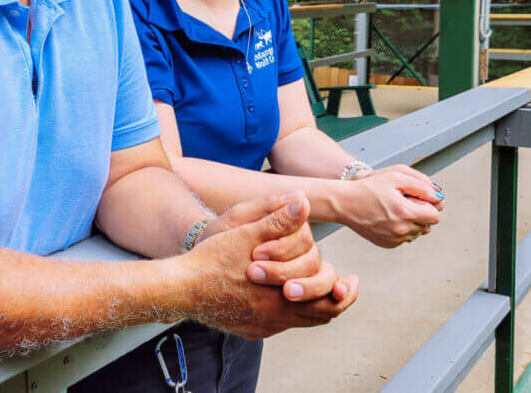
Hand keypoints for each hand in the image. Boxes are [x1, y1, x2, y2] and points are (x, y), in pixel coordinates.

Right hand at [182, 192, 358, 338]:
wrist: (179, 287)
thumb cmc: (210, 260)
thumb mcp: (246, 234)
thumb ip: (278, 220)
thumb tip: (303, 201)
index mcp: (281, 297)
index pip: (329, 301)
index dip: (345, 291)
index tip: (351, 280)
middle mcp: (275, 318)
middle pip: (319, 315)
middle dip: (333, 297)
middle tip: (341, 284)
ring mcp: (262, 327)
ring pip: (301, 321)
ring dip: (312, 304)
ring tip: (315, 287)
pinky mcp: (249, 330)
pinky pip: (279, 325)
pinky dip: (290, 311)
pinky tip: (282, 295)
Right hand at [339, 165, 443, 246]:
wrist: (343, 203)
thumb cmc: (367, 188)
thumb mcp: (395, 177)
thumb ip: (421, 186)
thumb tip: (438, 197)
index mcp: (406, 212)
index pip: (435, 216)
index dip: (428, 205)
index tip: (416, 199)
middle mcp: (402, 229)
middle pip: (427, 225)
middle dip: (420, 213)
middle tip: (403, 202)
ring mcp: (394, 239)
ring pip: (417, 233)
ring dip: (412, 222)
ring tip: (395, 210)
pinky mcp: (387, 244)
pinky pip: (405, 238)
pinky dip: (402, 229)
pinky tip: (389, 218)